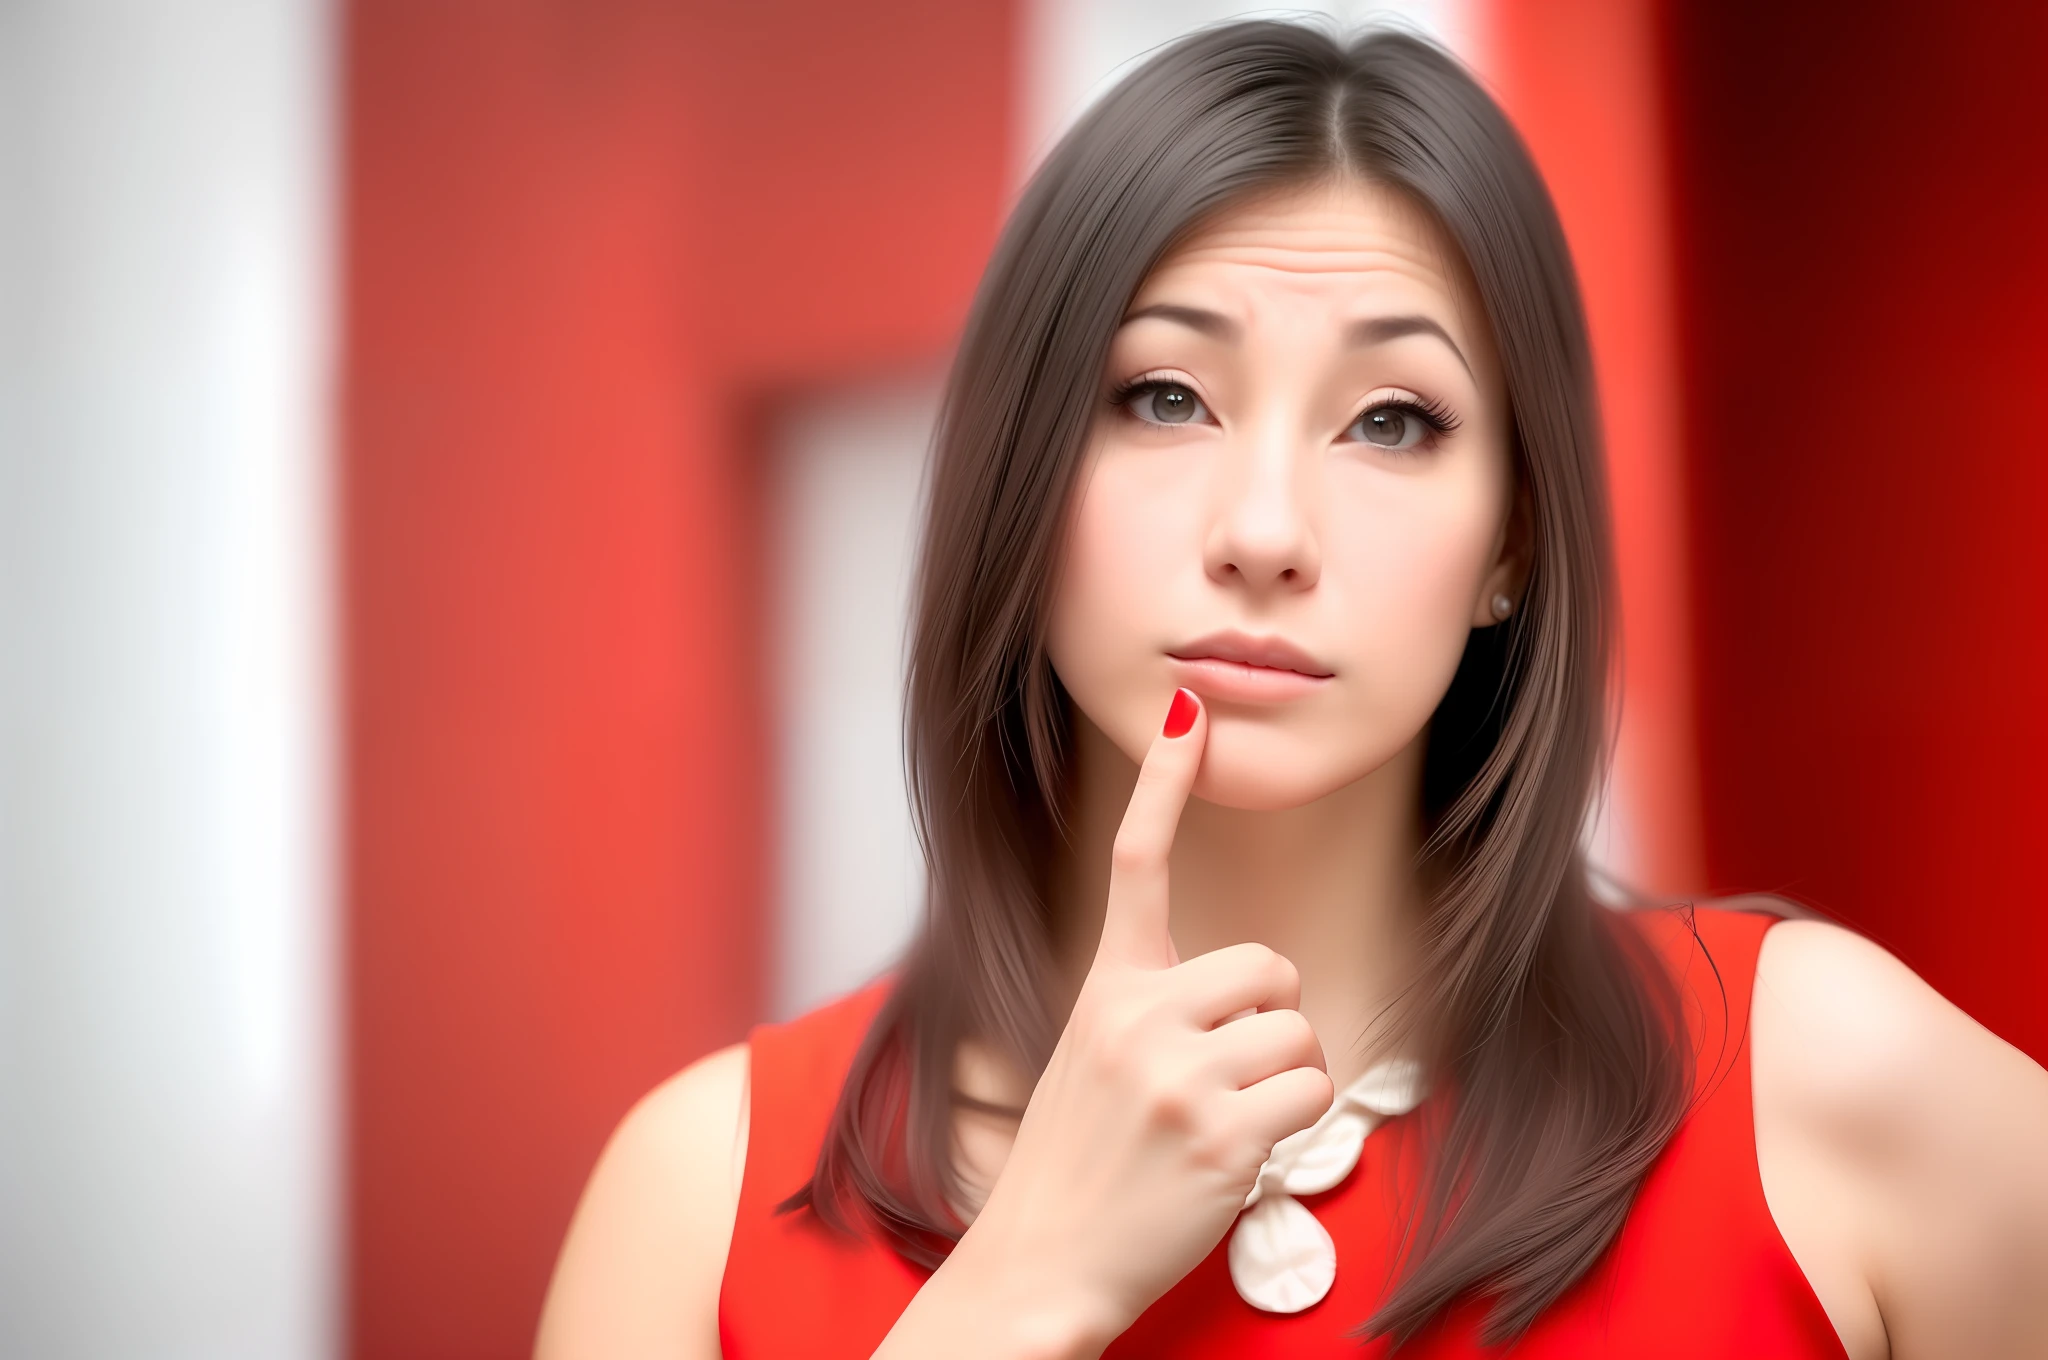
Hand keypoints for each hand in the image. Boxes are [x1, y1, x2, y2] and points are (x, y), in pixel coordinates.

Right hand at [923, 689, 1334, 1354]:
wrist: (1036, 1265)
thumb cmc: (1073, 1166)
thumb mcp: (1089, 1060)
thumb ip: (1148, 1012)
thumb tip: (1247, 989)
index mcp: (1104, 989)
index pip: (1134, 862)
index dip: (1164, 783)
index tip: (1186, 708)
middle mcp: (1136, 1016)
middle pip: (1272, 967)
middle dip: (1270, 1021)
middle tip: (1222, 1082)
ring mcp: (1177, 1073)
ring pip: (1301, 1036)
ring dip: (1284, 1085)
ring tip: (1218, 1129)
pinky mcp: (1220, 1133)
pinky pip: (1312, 1094)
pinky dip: (1293, 1130)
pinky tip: (1234, 1160)